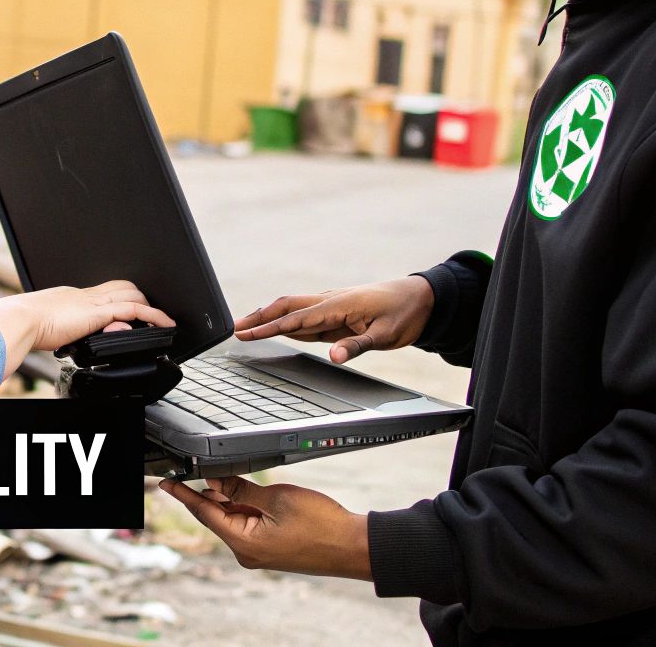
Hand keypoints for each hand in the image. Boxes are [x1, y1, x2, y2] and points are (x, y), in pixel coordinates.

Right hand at [13, 280, 172, 351]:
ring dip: (149, 306)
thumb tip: (63, 340)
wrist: (21, 319)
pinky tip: (164, 323)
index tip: (126, 308)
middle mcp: (85, 295)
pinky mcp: (99, 312)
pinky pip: (134, 309)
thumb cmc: (25, 325)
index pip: (103, 292)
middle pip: (121, 286)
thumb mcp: (47, 326)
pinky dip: (153, 315)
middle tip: (150, 313)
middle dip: (138, 297)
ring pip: (132, 294)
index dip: (118, 297)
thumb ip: (62, 331)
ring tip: (161, 320)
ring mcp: (93, 301)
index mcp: (72, 297)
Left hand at [159, 476, 371, 579]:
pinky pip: (248, 525)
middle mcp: (247, 553)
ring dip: (231, 499)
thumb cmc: (322, 526)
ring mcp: (259, 553)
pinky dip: (245, 508)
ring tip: (235, 479)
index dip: (184, 495)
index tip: (166, 483)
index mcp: (244, 543)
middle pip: (217, 516)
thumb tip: (217, 482)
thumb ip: (242, 489)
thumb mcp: (277, 498)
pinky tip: (248, 493)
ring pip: (234, 519)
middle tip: (204, 469)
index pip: (204, 513)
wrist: (353, 547)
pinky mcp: (271, 550)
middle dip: (211, 493)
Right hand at [232, 275, 433, 363]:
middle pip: (285, 306)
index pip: (295, 318)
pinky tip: (276, 327)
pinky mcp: (336, 310)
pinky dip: (285, 320)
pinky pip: (305, 314)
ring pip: (292, 308)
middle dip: (258, 317)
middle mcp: (330, 300)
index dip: (268, 327)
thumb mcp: (386, 335)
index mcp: (338, 304)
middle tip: (234, 329)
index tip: (245, 334)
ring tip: (246, 327)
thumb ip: (357, 345)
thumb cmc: (404, 313)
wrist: (421, 297)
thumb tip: (335, 357)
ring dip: (268, 317)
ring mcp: (331, 304)